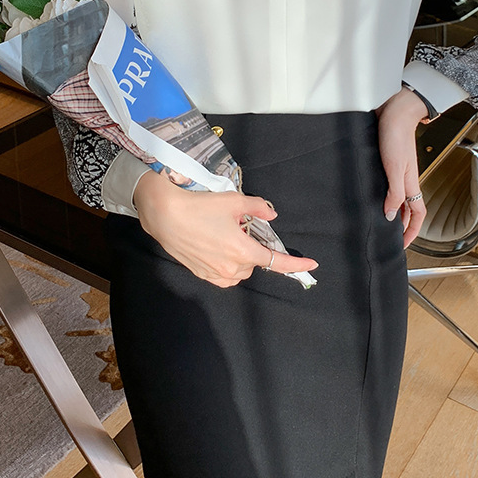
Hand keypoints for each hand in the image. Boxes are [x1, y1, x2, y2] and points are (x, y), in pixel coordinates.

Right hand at [133, 170, 318, 287]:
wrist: (165, 216)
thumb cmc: (200, 207)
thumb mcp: (234, 201)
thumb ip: (258, 208)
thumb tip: (272, 215)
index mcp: (243, 251)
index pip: (276, 262)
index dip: (296, 265)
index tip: (312, 266)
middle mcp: (231, 268)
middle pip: (255, 264)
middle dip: (254, 250)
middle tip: (242, 229)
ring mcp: (215, 274)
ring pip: (240, 271)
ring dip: (241, 259)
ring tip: (227, 237)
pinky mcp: (201, 274)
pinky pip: (224, 276)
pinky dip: (228, 266)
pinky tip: (217, 249)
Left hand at [375, 87, 427, 246]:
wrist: (394, 111)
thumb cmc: (395, 136)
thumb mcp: (394, 169)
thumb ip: (395, 193)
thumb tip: (391, 216)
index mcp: (411, 183)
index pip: (418, 214)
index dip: (412, 231)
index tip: (402, 245)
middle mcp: (406, 180)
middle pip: (409, 209)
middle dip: (402, 226)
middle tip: (390, 239)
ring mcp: (397, 171)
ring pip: (399, 198)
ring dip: (393, 212)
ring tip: (381, 223)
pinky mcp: (388, 162)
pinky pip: (389, 186)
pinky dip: (384, 196)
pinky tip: (374, 196)